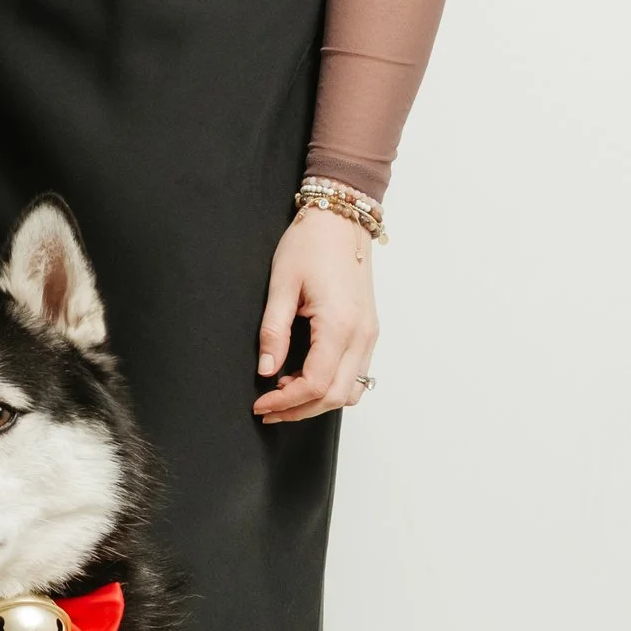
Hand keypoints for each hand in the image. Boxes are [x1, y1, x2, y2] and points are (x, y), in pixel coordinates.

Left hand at [253, 206, 378, 421]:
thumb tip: (266, 370)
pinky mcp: (369, 330)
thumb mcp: (281, 285)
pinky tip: (307, 377)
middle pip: (336, 396)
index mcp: (339, 325)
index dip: (286, 401)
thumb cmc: (310, 244)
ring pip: (351, 390)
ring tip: (285, 395)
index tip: (261, 404)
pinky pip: (358, 373)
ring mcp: (370, 334)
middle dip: (300, 410)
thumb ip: (273, 331)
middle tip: (269, 409)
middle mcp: (361, 335)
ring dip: (319, 402)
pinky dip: (334, 386)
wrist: (340, 220)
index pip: (316, 384)